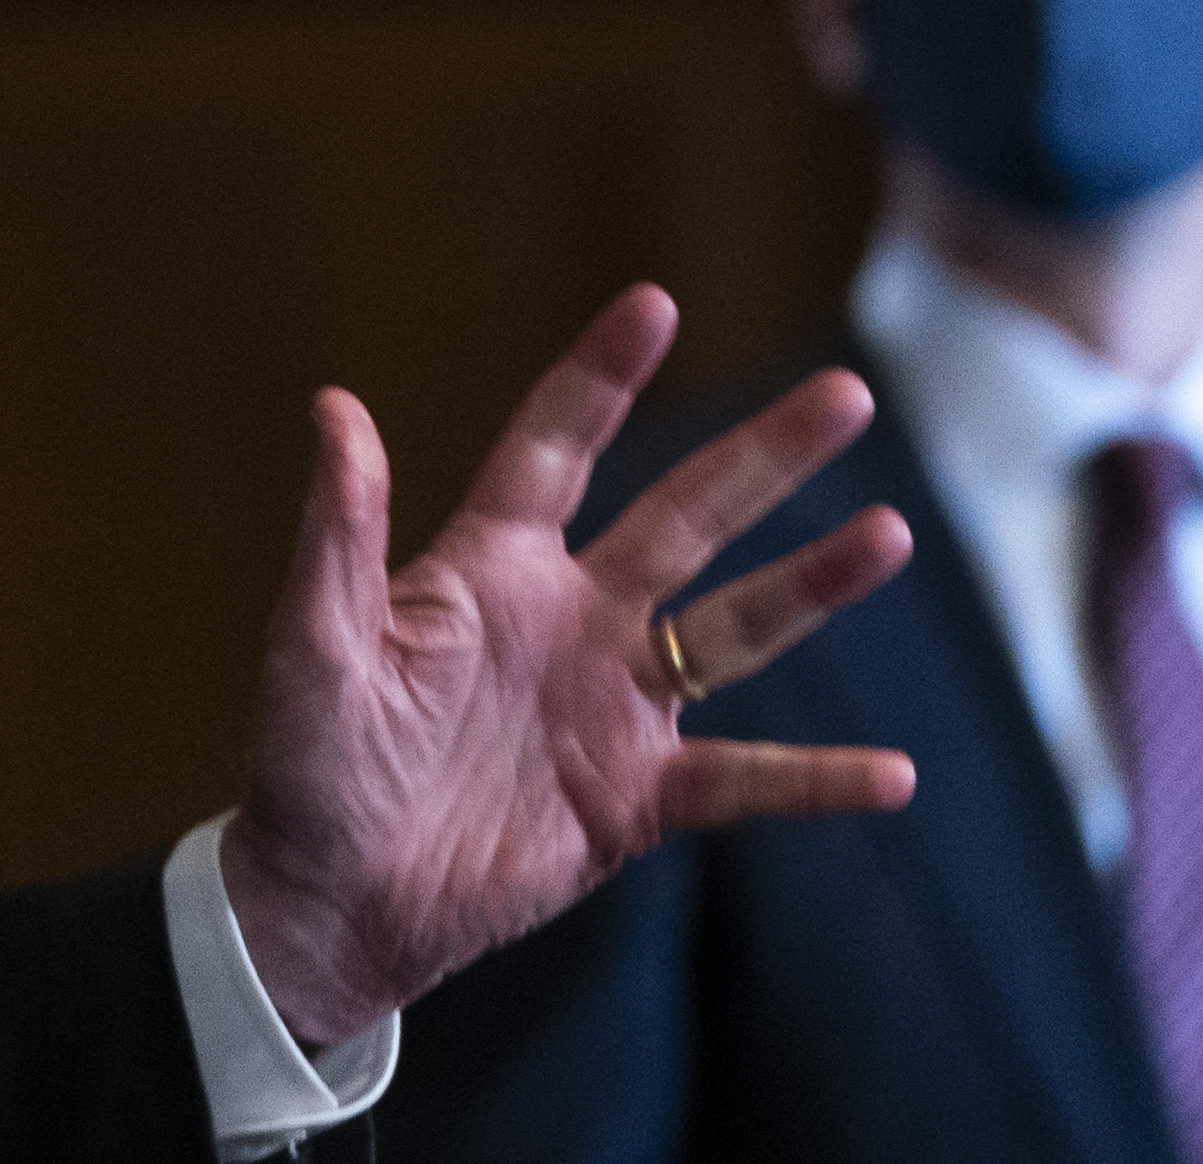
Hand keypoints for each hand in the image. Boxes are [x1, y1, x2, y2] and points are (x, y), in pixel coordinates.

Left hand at [219, 283, 916, 1044]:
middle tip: (845, 394)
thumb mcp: (317, 643)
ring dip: (811, 587)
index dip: (602, 380)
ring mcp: (610, 707)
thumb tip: (334, 406)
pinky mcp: (635, 799)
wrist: (334, 899)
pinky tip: (896, 774)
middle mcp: (567, 619)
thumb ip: (339, 532)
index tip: (655, 303)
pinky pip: (745, 782)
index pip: (557, 449)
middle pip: (683, 518)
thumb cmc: (306, 762)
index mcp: (490, 568)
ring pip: (733, 632)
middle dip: (762, 458)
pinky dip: (817, 780)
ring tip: (891, 533)